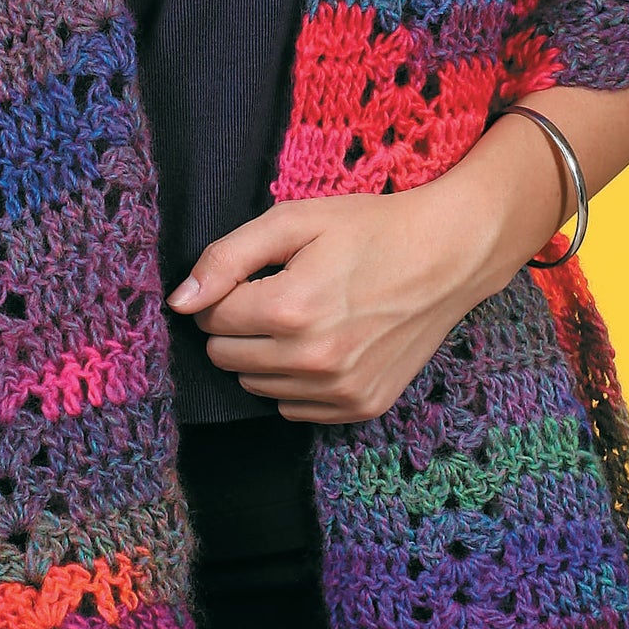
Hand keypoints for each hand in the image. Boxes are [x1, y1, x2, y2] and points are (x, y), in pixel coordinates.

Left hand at [168, 170, 523, 423]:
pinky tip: (326, 344)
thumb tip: (179, 302)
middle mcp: (313, 359)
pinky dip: (296, 380)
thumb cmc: (369, 229)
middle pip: (226, 358)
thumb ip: (227, 257)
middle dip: (238, 326)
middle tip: (277, 293)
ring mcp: (340, 390)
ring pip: (256, 386)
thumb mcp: (294, 221)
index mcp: (290, 308)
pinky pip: (294, 408)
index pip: (210, 319)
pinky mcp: (362, 406)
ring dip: (265, 355)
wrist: (449, 254)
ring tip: (305, 317)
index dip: (225, 292)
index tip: (257, 276)